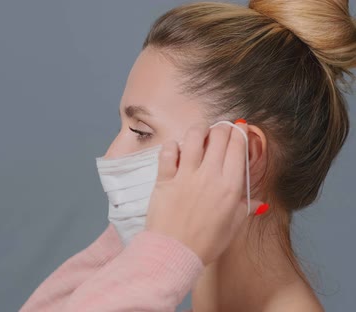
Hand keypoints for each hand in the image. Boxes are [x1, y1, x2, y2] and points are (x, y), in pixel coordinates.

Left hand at [144, 122, 262, 264]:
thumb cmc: (205, 243)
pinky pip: (168, 150)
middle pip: (219, 135)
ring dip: (198, 132)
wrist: (174, 253)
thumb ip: (245, 208)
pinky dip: (172, 146)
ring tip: (198, 137)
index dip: (239, 132)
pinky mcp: (165, 178)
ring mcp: (186, 175)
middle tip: (219, 131)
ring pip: (194, 136)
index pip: (238, 146)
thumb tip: (260, 203)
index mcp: (230, 186)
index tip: (238, 128)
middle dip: (221, 128)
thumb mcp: (232, 226)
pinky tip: (176, 151)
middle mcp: (210, 176)